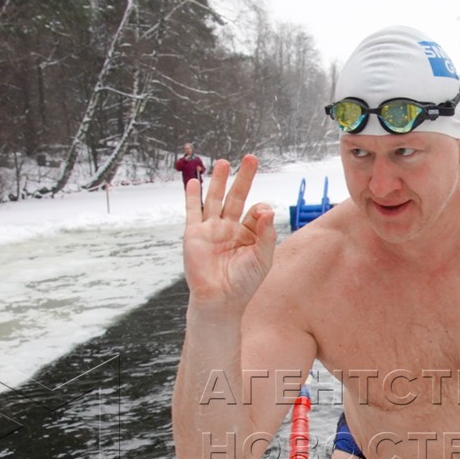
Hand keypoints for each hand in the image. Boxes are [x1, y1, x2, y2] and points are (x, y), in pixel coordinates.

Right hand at [182, 155, 277, 311]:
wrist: (219, 300)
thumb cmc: (243, 283)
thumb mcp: (262, 258)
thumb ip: (265, 233)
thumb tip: (267, 208)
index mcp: (248, 234)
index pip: (255, 212)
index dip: (260, 209)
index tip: (261, 213)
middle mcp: (230, 229)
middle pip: (237, 197)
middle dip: (244, 178)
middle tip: (251, 158)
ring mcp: (211, 230)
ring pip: (215, 199)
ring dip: (219, 181)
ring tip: (224, 162)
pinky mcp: (194, 234)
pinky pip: (193, 211)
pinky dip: (192, 197)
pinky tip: (194, 182)